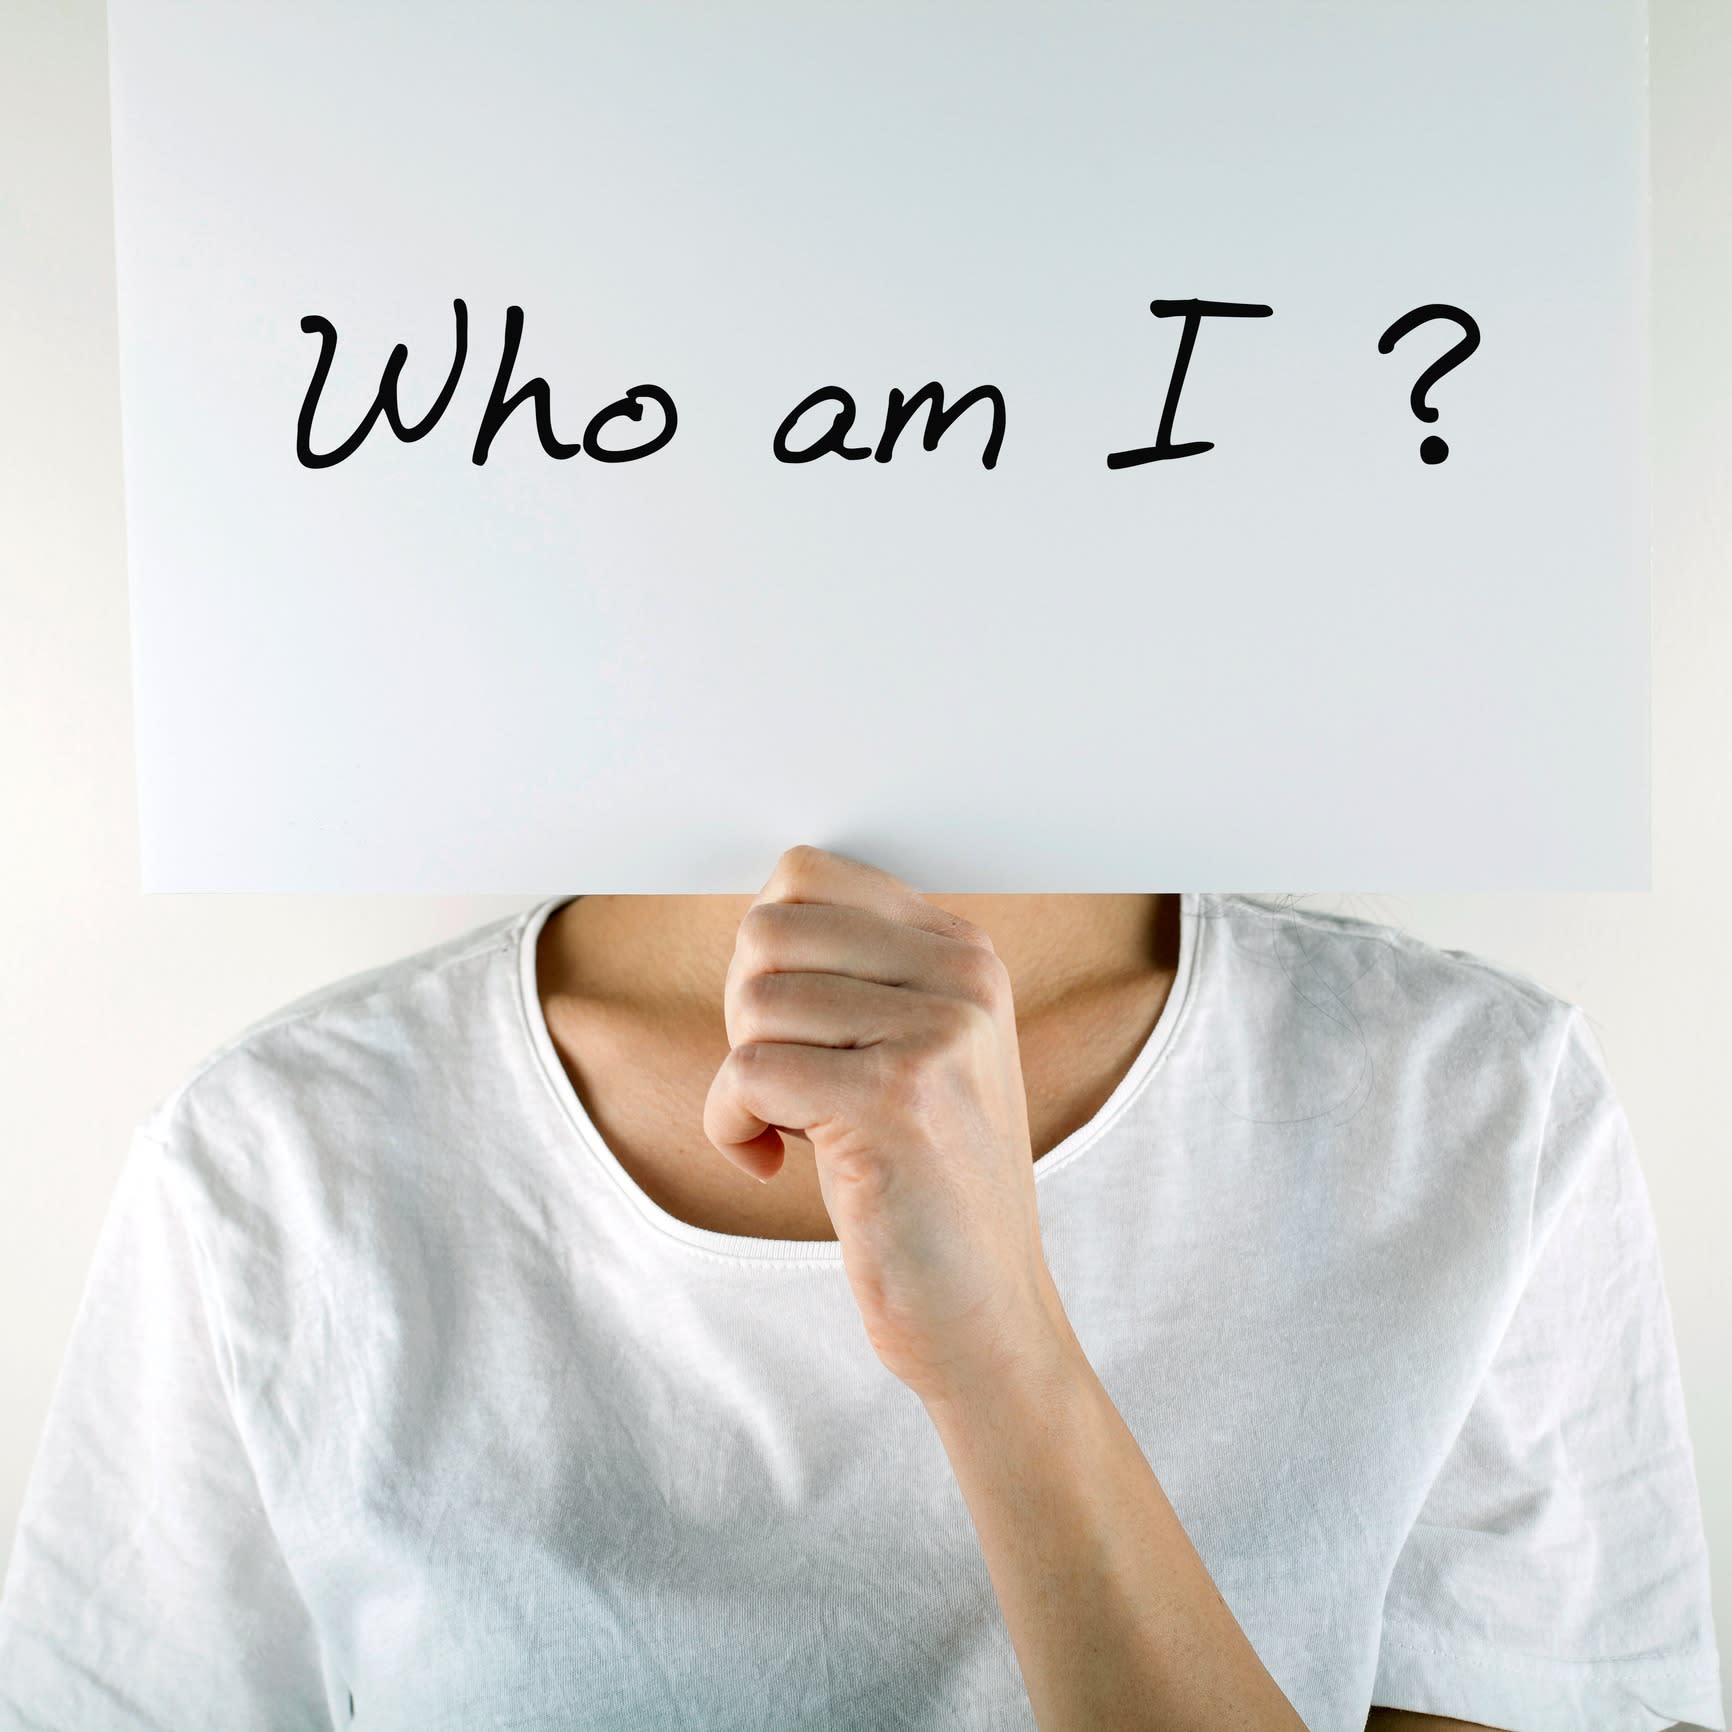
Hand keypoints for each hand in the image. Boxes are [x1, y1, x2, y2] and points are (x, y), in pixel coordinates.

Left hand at [702, 845, 1076, 1406]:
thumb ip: (859, 977)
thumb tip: (754, 922)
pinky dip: (731, 1126)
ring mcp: (937, 1036)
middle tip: (783, 1081)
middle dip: (746, 1013)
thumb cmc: (928, 1186)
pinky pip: (747, 1073)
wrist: (987, 1312)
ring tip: (792, 1124)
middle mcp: (962, 979)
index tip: (794, 1026)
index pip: (807, 875)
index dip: (767, 955)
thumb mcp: (920, 1054)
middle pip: (768, 932)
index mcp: (964, 954)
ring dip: (743, 1076)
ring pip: (755, 1002)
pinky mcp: (895, 1100)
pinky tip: (774, 1161)